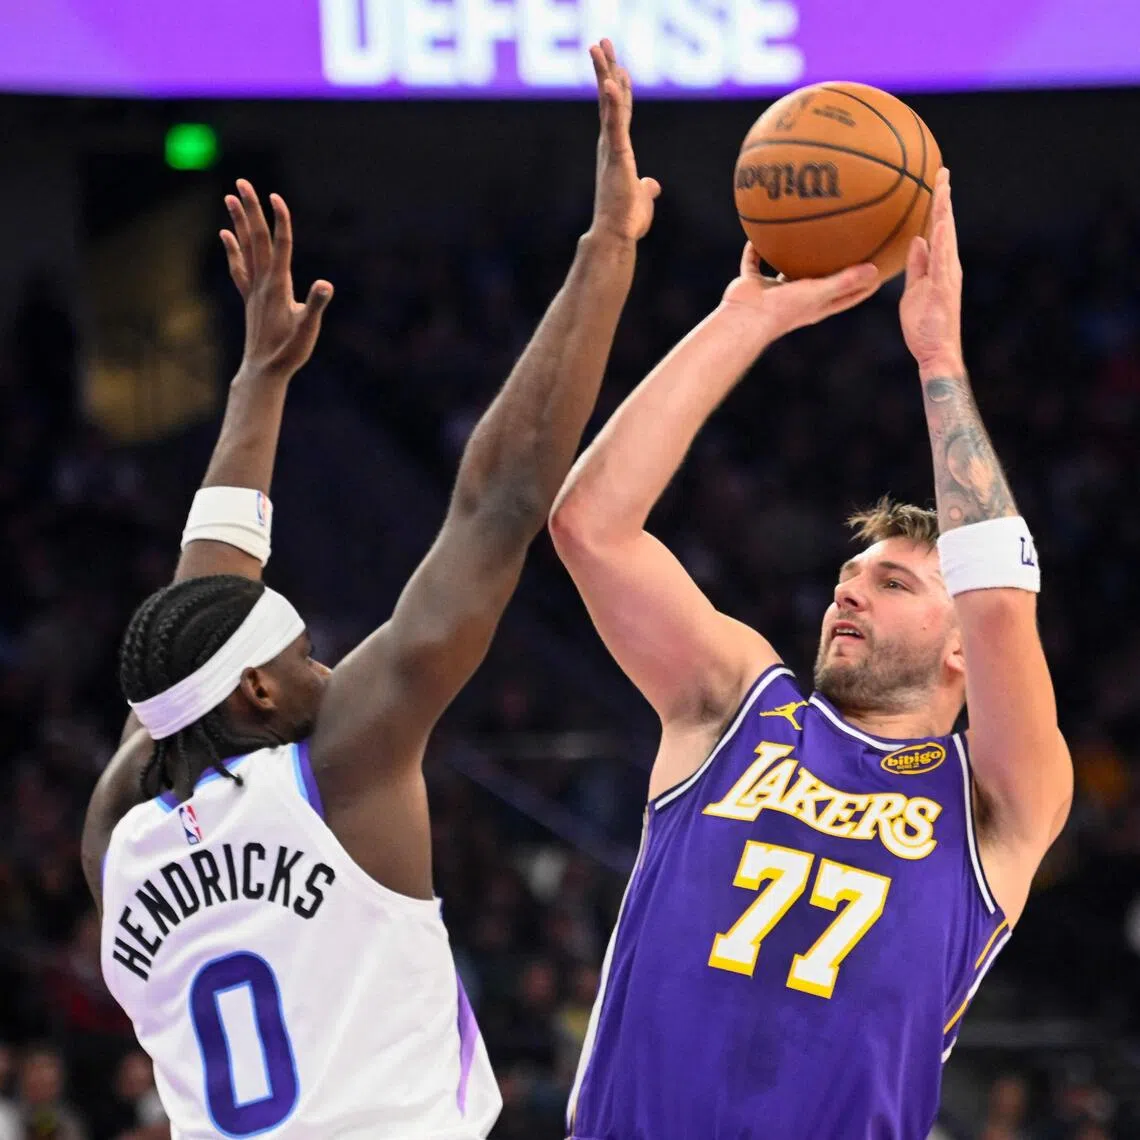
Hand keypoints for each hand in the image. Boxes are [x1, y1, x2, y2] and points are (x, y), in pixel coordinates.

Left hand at [221, 180, 333, 381]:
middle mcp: (263, 282)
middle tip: (243, 183)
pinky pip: (239, 267)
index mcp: (279, 285)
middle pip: (257, 238)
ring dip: (239, 221)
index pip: (280, 245)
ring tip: (230, 197)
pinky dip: (233, 249)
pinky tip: (227, 235)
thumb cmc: (289, 352)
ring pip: (245, 248)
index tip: (276, 196)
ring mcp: (253, 289)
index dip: (280, 220)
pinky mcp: (250, 298)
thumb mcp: (308, 329)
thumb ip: (316, 305)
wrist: (263, 371)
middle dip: (251, 209)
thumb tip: (325, 284)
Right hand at [587, 40, 660, 242]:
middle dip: (605, 69)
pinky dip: (614, 104)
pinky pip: (615, 125)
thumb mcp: (642, 199)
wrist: (616, 236)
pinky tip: (612, 83)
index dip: (620, 89)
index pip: (619, 113)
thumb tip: (652, 185)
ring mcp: (611, 149)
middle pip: (609, 100)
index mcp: (616, 152)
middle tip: (601, 42)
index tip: (618, 67)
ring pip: (608, 104)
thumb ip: (646, 188)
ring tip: (599, 47)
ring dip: (604, 73)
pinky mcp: (616, 157)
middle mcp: (609, 145)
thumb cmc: (626, 222)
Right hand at [722, 242, 879, 338]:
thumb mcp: (818, 293)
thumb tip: (875, 270)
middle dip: (834, 267)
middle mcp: (798, 298)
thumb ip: (844, 281)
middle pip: (821, 281)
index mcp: (817, 306)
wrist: (745, 319)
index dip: (865, 286)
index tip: (881, 270)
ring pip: (787, 269)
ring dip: (794, 255)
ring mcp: (775, 292)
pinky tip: (761, 231)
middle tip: (848, 243)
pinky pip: (755, 261)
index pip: (848, 297)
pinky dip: (756, 249)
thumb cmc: (783, 310)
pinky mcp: (754, 283)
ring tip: (804, 233)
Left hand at [899, 168, 963, 374]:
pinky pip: (943, 260)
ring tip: (943, 186)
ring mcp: (948, 276)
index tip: (935, 182)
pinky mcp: (944, 288)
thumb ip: (917, 266)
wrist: (936, 351)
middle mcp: (948, 266)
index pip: (937, 229)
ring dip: (945, 211)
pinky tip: (940, 223)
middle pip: (946, 226)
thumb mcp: (914, 290)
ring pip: (947, 237)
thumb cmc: (924, 325)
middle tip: (942, 171)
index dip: (936, 206)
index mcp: (939, 265)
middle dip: (944, 198)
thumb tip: (916, 242)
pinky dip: (942, 240)